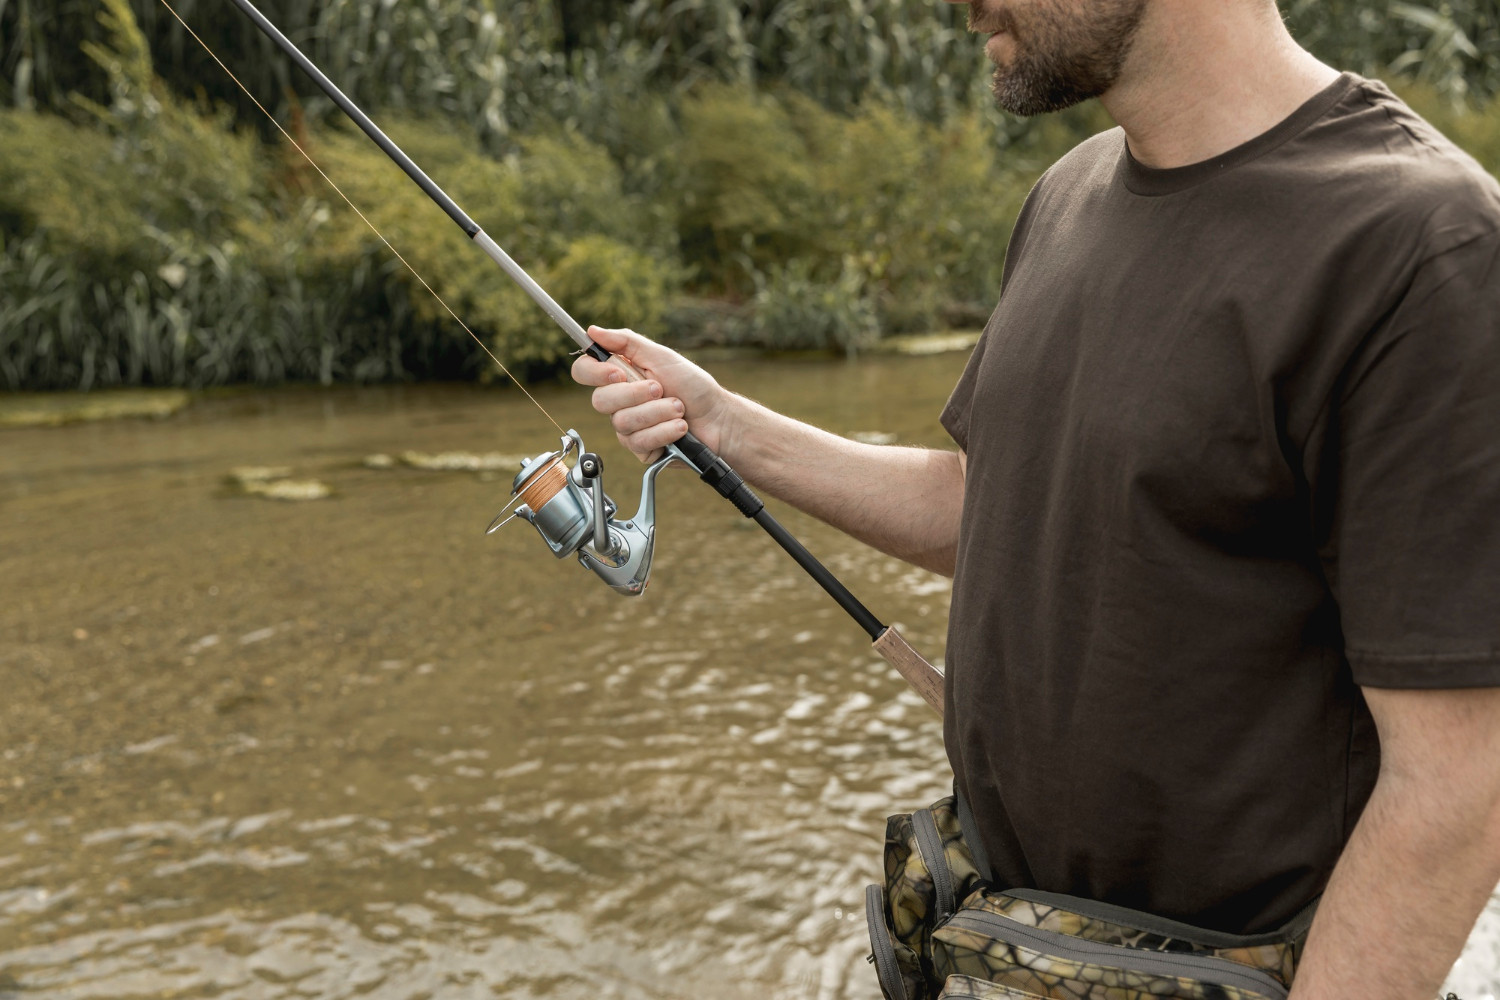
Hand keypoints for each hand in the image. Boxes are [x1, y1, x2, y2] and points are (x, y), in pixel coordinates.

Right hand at [570, 326, 734, 462]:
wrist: (718, 418)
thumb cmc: (693, 386)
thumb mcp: (661, 356)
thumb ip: (626, 342)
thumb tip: (593, 330)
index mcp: (621, 376)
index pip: (584, 372)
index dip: (594, 373)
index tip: (618, 373)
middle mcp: (620, 403)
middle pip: (600, 401)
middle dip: (636, 395)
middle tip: (662, 389)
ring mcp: (628, 428)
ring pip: (622, 423)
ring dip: (658, 412)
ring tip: (679, 408)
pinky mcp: (641, 450)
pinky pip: (639, 442)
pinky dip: (664, 431)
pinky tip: (680, 428)